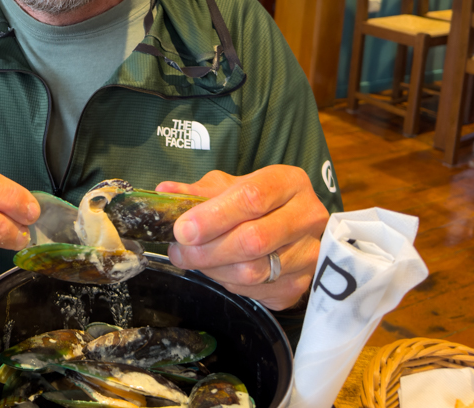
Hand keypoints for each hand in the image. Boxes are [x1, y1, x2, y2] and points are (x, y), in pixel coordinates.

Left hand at [157, 167, 328, 309]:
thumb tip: (164, 193)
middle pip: (254, 239)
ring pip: (254, 271)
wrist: (291, 227)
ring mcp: (308, 253)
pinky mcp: (301, 284)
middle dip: (208, 249)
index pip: (251, 198)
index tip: (183, 229)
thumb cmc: (256, 202)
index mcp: (288, 182)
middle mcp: (307, 216)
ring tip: (193, 259)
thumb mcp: (230, 187)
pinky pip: (257, 291)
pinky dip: (228, 283)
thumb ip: (199, 191)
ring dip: (214, 269)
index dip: (213, 216)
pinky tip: (218, 270)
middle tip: (180, 251)